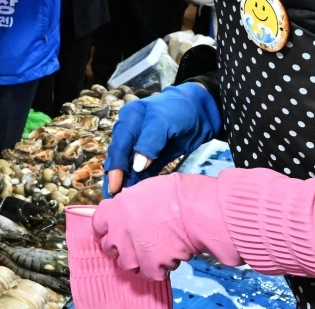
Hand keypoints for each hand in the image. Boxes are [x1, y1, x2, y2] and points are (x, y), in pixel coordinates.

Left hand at [92, 174, 237, 280]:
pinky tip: (168, 258)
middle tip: (137, 242)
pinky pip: (149, 274)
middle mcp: (118, 232)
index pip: (97, 225)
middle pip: (109, 247)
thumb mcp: (140, 191)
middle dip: (121, 246)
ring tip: (155, 251)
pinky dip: (159, 269)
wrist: (191, 209)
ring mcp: (132, 252)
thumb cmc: (171, 194)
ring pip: (127, 264)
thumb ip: (128, 206)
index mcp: (114, 210)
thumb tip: (128, 214)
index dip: (106, 229)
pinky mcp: (149, 267)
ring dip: (138, 260)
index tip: (112, 232)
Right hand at [104, 83, 221, 195]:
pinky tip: (134, 195)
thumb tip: (136, 166)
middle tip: (113, 200)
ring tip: (120, 202)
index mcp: (129, 118)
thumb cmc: (180, 111)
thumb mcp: (164, 121)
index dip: (116, 166)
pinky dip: (137, 182)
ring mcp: (139, 145)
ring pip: (128, 166)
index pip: (119, 145)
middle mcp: (130, 131)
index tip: (115, 186)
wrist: (201, 112)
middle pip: (119, 157)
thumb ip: (150, 141)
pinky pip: (141, 171)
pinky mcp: (150, 156)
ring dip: (124, 182)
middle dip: (115, 178)